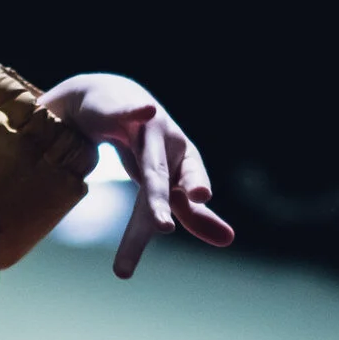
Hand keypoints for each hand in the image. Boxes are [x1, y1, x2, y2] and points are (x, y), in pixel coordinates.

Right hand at [36, 73, 234, 277]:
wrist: (110, 99)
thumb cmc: (146, 146)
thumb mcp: (168, 181)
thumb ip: (193, 212)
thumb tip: (228, 240)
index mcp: (183, 159)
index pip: (190, 180)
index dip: (195, 189)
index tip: (208, 206)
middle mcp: (167, 142)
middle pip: (161, 178)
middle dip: (159, 203)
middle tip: (164, 228)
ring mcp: (142, 125)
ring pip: (144, 159)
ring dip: (147, 182)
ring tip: (149, 204)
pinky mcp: (116, 111)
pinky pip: (125, 113)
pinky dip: (135, 111)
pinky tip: (147, 109)